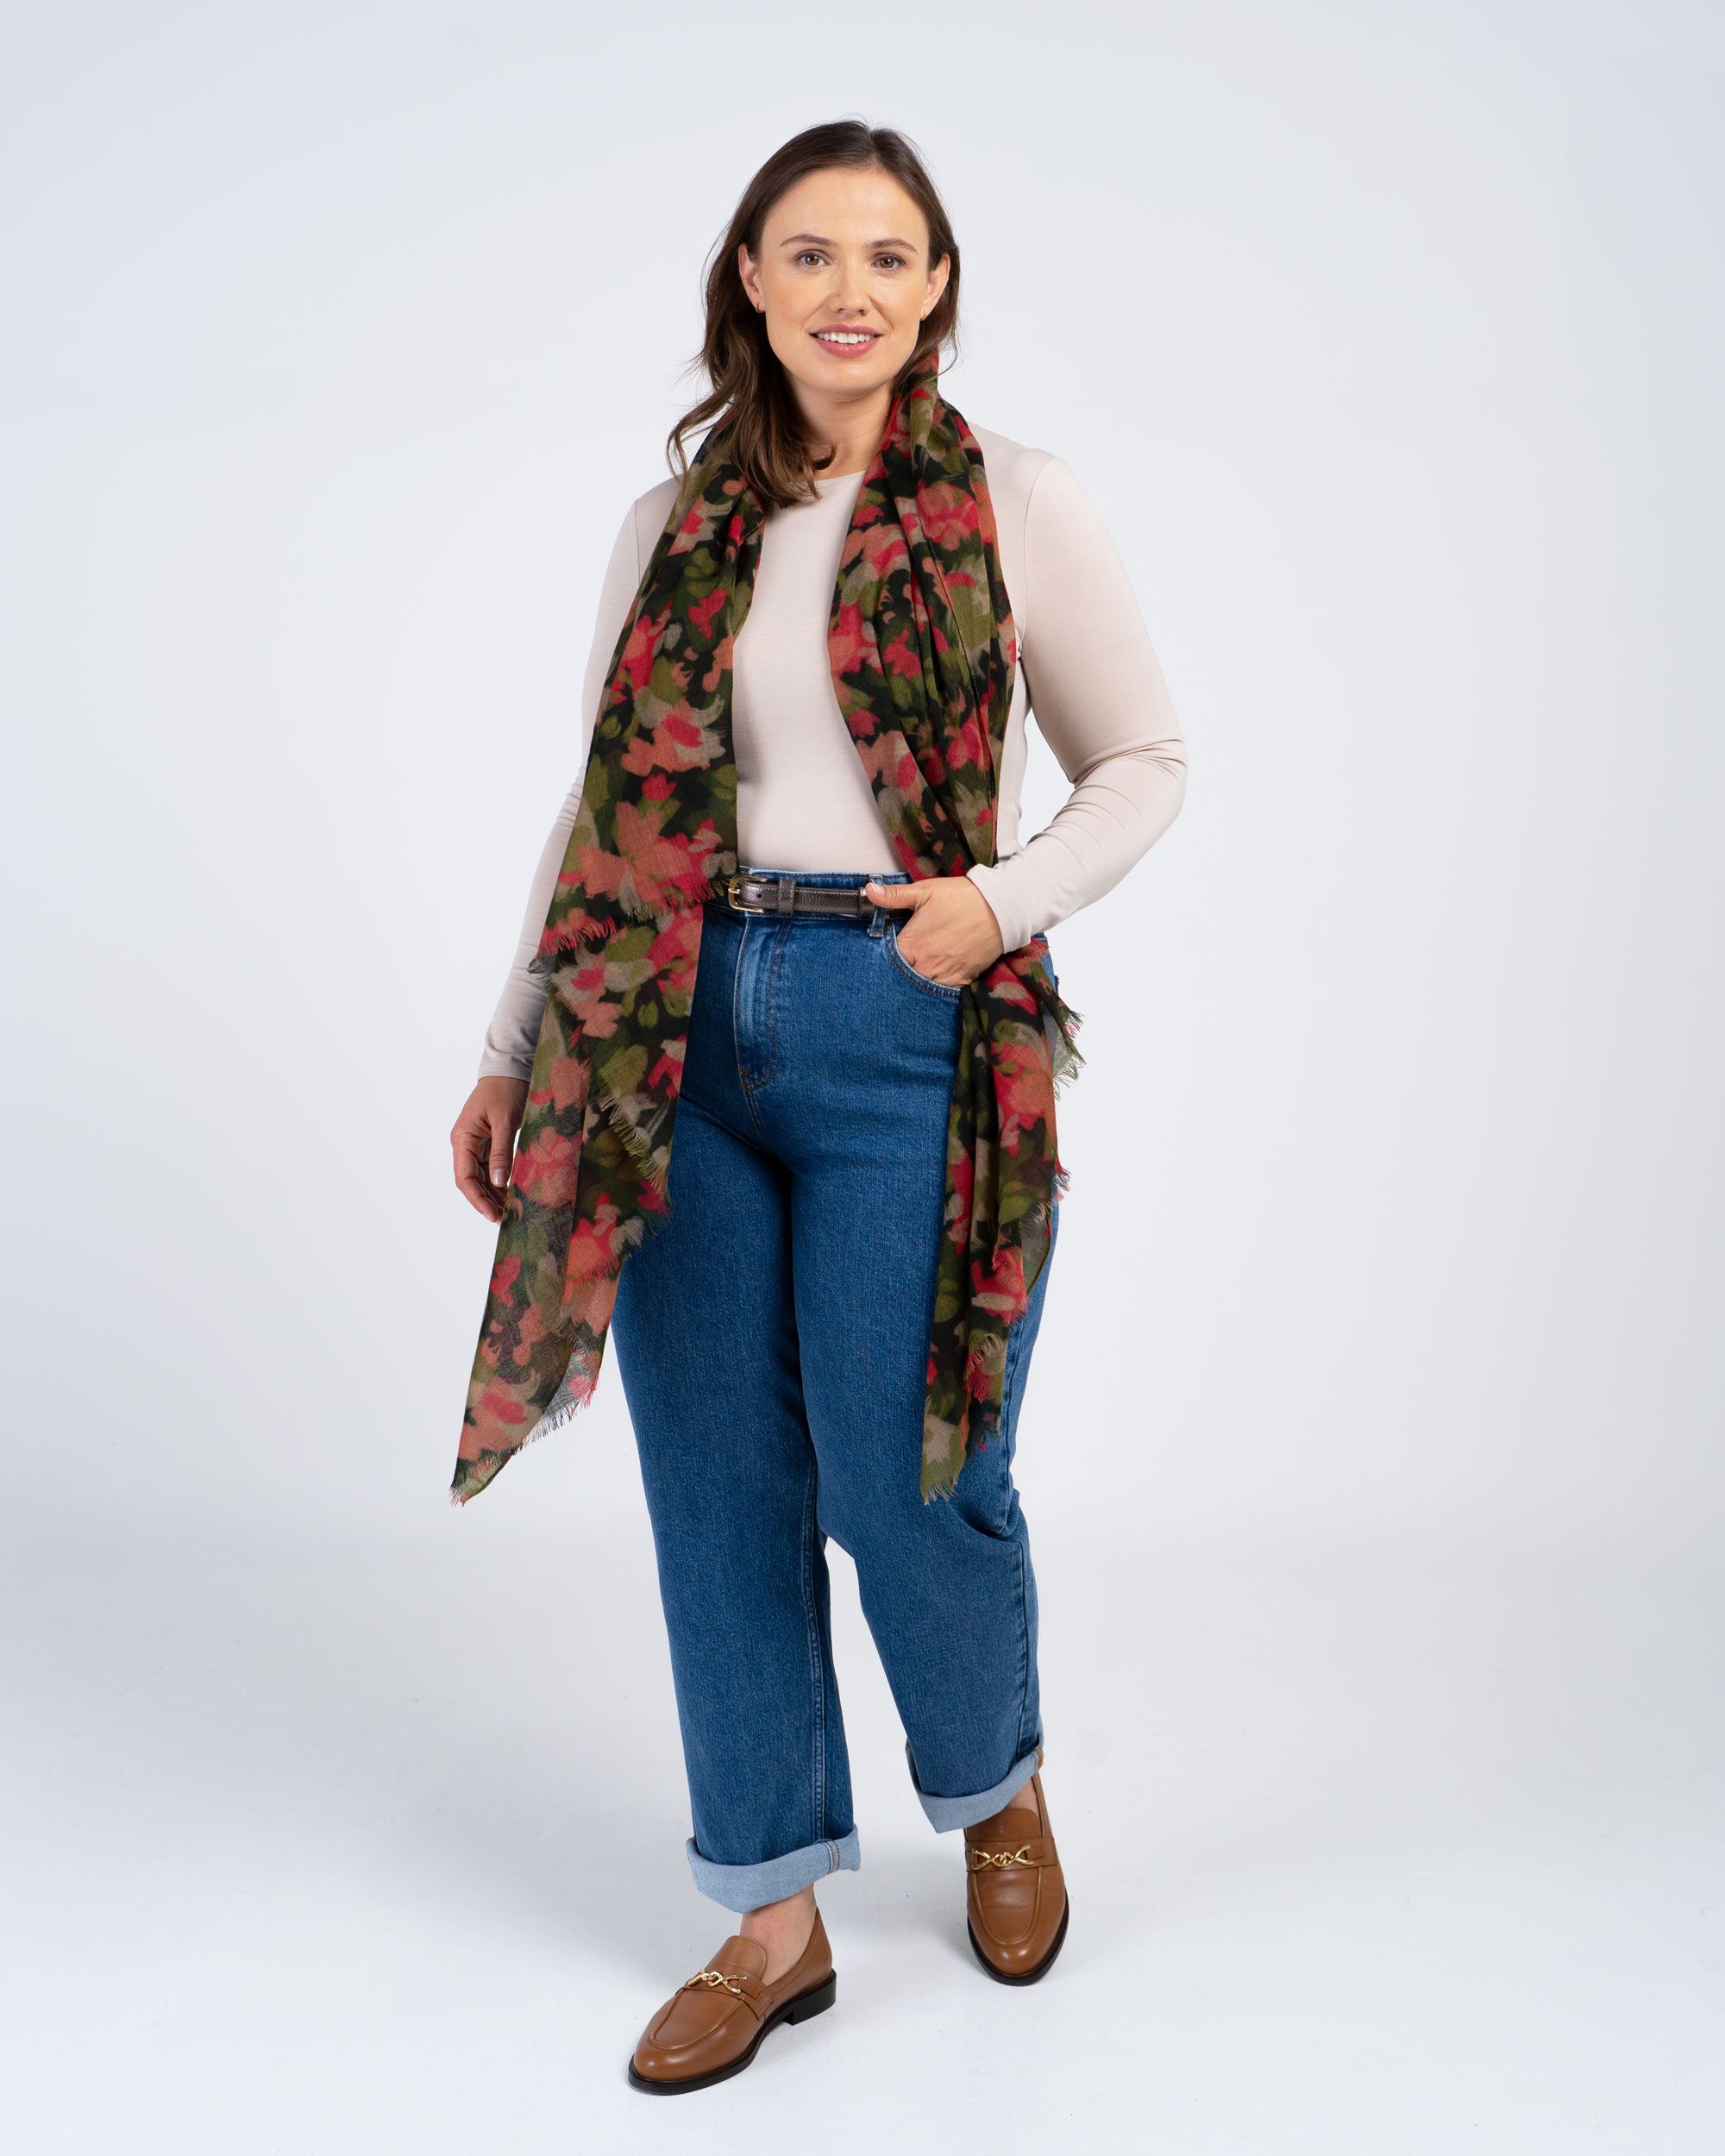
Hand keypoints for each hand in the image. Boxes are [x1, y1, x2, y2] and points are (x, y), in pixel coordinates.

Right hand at [451, 1075, 529, 1221]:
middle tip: (505, 1220)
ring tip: (509, 1212)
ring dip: (492, 1194)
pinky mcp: (487, 1142)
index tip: (493, 1215)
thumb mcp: (506, 1121)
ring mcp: (474, 1144)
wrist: (509, 1069)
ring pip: (480, 1177)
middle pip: (471, 1181)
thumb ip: (502, 1152)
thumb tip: (498, 1182)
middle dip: (486, 1201)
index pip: (465, 1178)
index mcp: (463, 1139)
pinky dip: (498, 1182)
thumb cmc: (506, 1090)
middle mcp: (464, 1144)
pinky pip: (490, 1168)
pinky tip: (510, 1193)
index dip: (478, 1199)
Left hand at [863, 875, 1004, 987]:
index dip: (883, 959)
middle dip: (899, 973)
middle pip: (902, 978)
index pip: (886, 963)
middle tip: (904, 961)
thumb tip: (868, 890)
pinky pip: (943, 991)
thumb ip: (894, 896)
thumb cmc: (961, 898)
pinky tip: (936, 974)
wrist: (1000, 908)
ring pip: (922, 987)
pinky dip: (937, 986)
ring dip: (917, 981)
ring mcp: (944, 975)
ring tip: (919, 968)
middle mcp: (926, 965)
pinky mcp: (962, 979)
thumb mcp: (925, 891)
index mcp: (912, 945)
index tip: (886, 954)